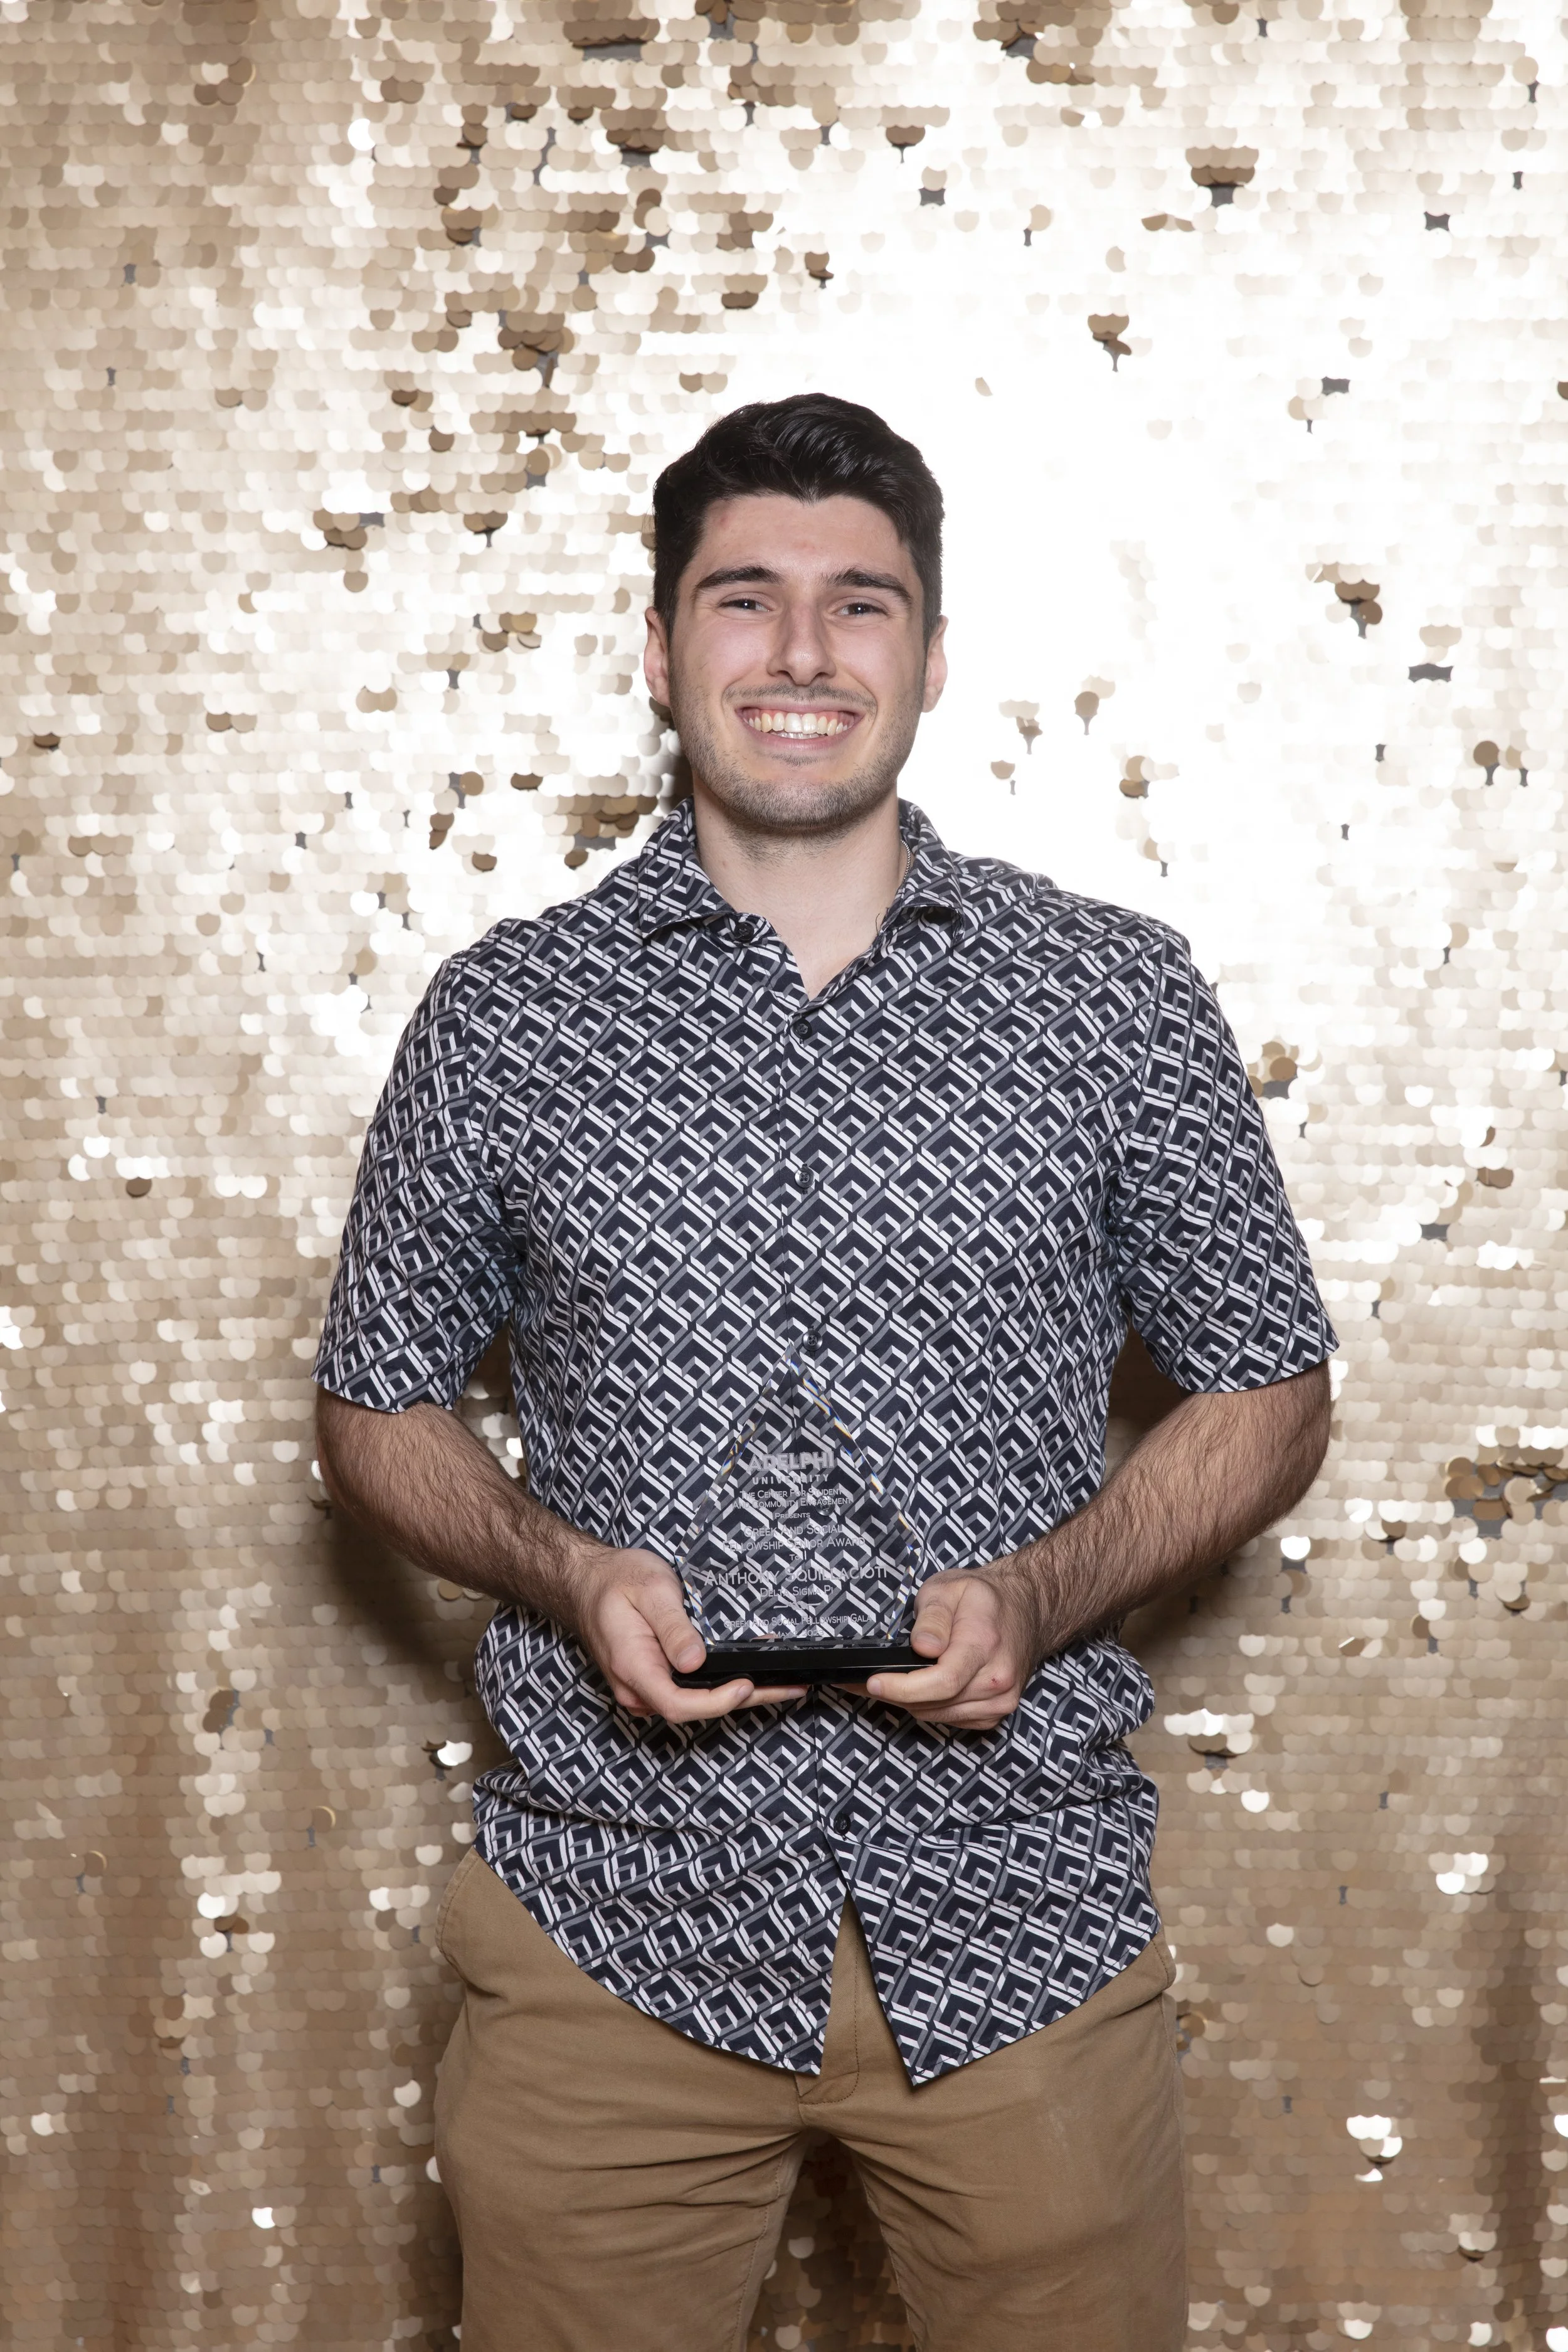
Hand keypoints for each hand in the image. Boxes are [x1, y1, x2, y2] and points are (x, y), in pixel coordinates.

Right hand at [567, 1546, 805, 1723]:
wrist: (588, 1582)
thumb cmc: (617, 1581)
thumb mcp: (651, 1591)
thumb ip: (673, 1627)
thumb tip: (695, 1661)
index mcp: (633, 1666)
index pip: (679, 1704)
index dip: (717, 1702)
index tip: (748, 1685)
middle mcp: (635, 1688)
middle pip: (694, 1710)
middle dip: (743, 1700)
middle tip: (789, 1688)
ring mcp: (642, 1689)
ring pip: (693, 1705)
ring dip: (735, 1696)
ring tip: (780, 1683)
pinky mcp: (651, 1682)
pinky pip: (686, 1694)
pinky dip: (718, 1687)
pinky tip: (745, 1675)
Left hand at [863, 1568, 1042, 1729]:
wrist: (1025, 1609)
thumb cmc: (983, 1598)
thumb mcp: (949, 1588)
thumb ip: (932, 1617)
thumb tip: (922, 1647)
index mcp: (985, 1644)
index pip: (942, 1681)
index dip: (902, 1687)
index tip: (873, 1682)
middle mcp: (998, 1679)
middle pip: (935, 1702)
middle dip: (895, 1693)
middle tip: (863, 1682)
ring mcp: (1000, 1701)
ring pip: (938, 1714)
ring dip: (910, 1702)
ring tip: (888, 1682)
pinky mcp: (996, 1713)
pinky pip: (951, 1719)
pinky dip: (930, 1707)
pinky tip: (920, 1688)